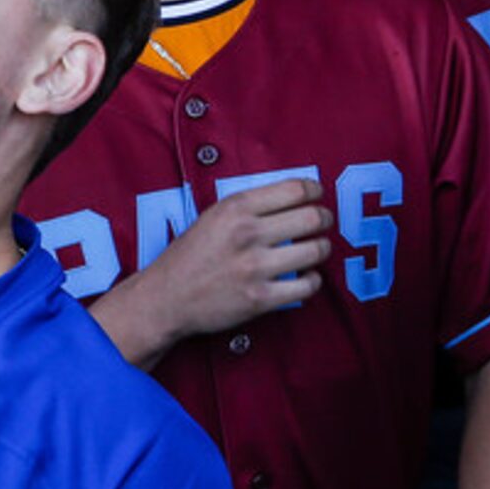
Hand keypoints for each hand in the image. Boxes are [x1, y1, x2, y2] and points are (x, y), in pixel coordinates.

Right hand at [94, 177, 331, 369]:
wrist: (165, 299)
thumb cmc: (191, 255)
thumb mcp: (214, 215)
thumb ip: (251, 204)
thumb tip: (295, 194)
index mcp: (236, 208)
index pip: (295, 189)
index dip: (315, 190)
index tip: (317, 195)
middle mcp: (247, 234)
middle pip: (312, 217)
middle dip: (324, 218)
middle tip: (322, 222)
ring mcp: (254, 268)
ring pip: (315, 251)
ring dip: (322, 248)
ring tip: (317, 248)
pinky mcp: (259, 299)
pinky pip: (306, 287)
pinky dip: (313, 280)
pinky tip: (306, 277)